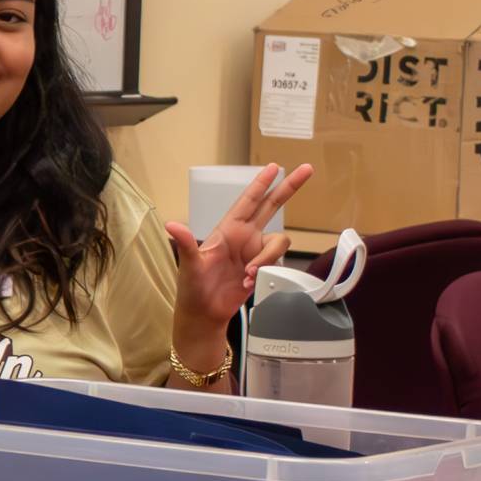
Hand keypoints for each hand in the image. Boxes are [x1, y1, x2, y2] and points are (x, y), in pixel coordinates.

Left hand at [164, 161, 312, 338]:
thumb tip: (172, 225)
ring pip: (278, 243)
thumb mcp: (190, 265)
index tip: (274, 166)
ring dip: (266, 259)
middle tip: (308, 169)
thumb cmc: (193, 288)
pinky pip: (276, 263)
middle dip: (289, 188)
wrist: (205, 314)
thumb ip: (186, 244)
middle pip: (272, 206)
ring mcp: (255, 252)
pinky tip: (248, 284)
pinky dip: (265, 273)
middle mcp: (245, 237)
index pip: (248, 200)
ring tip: (246, 276)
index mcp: (228, 229)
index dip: (261, 183)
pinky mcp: (263, 269)